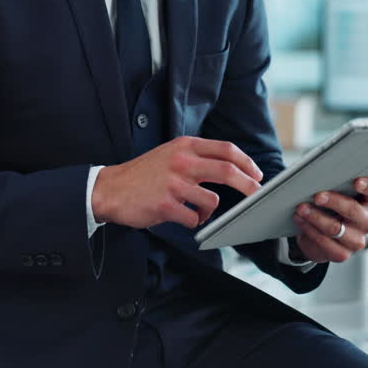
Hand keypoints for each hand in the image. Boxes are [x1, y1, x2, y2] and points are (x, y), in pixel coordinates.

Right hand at [92, 136, 263, 230]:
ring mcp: (174, 183)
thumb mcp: (170, 154)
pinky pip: (195, 219)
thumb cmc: (144, 174)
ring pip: (212, 200)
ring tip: (195, 210)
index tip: (256, 174)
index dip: (246, 162)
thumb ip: (196, 157)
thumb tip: (231, 168)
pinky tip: (180, 216)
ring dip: (208, 210)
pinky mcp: (166, 205)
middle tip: (257, 193)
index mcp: (184, 146)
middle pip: (227, 170)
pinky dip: (193, 222)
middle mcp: (181, 161)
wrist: (111, 189)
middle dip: (248, 184)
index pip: (226, 149)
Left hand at [291, 178, 367, 262]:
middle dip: (333, 201)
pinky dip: (309, 229)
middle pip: (353, 210)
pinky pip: (324, 242)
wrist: (320, 234)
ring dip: (315, 216)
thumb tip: (319, 170)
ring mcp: (357, 240)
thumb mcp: (334, 191)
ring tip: (301, 207)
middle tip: (317, 195)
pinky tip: (300, 219)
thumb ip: (334, 181)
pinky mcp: (342, 254)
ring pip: (336, 228)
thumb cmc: (329, 205)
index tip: (356, 181)